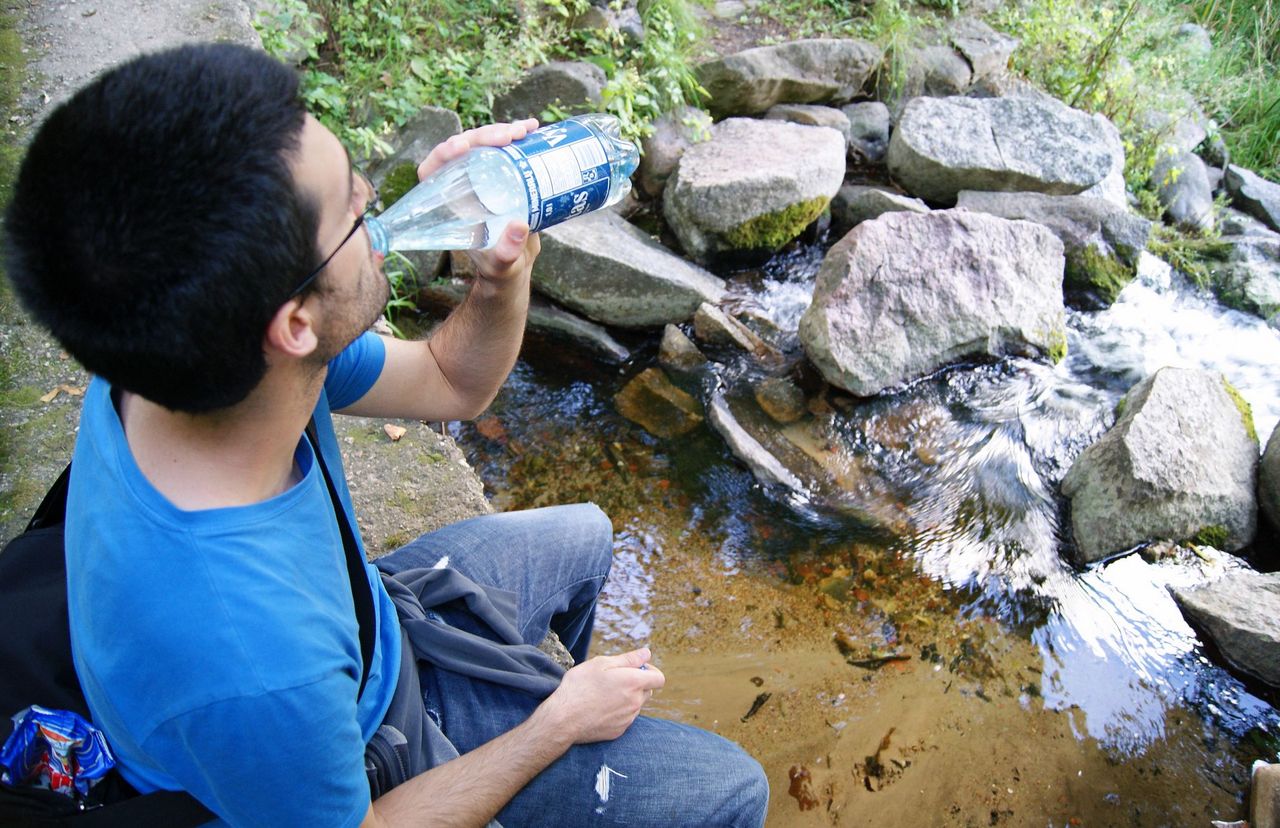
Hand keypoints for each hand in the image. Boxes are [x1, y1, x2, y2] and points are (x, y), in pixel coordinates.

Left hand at [416, 119, 542, 286]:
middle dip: (484, 136)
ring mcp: (484, 179)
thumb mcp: (503, 264)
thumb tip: (519, 225)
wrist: (516, 268)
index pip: (434, 170)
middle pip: (465, 149)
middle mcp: (464, 187)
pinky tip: (535, 128)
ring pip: (485, 144)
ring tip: (525, 130)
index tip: (462, 146)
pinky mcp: (505, 177)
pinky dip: (519, 136)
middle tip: (509, 136)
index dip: (442, 153)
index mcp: (452, 203)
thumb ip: (507, 251)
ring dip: (502, 131)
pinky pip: (507, 150)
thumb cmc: (501, 270)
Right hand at [538, 647, 664, 743]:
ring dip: (627, 698)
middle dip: (638, 684)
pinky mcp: (619, 731)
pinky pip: (625, 718)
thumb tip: (647, 654)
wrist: (563, 718)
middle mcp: (635, 702)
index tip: (637, 669)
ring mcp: (628, 718)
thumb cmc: (580, 686)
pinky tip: (600, 708)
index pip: (659, 679)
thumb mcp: (601, 664)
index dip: (651, 671)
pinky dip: (618, 711)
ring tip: (604, 694)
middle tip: (616, 679)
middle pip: (647, 691)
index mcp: (633, 683)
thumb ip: (628, 659)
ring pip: (635, 705)